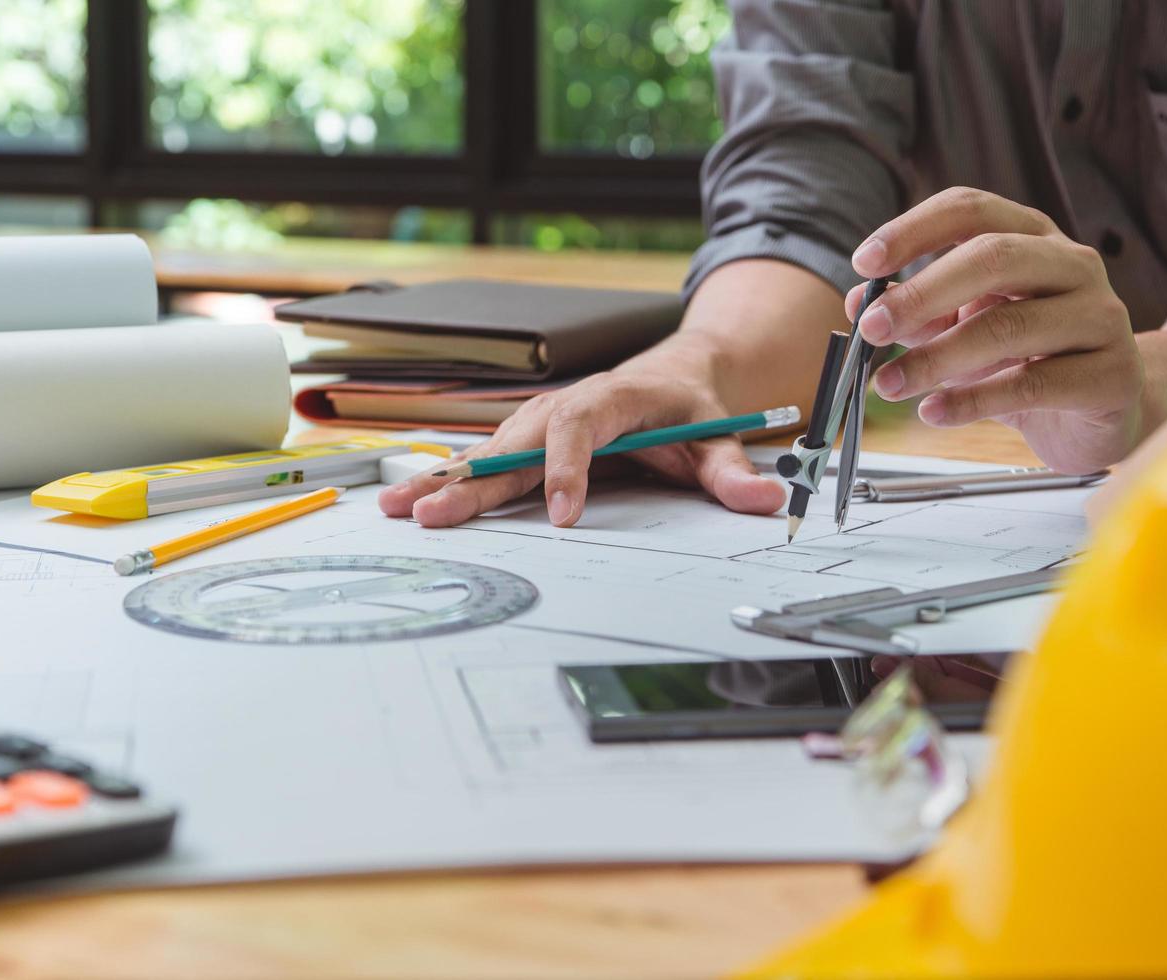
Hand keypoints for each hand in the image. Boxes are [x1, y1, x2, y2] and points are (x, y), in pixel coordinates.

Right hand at [377, 345, 785, 527]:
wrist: (676, 375)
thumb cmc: (691, 407)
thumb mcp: (720, 435)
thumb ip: (734, 471)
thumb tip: (768, 498)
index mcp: (612, 398)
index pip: (579, 427)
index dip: (567, 467)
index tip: (567, 513)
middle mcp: (565, 406)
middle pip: (513, 442)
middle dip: (474, 481)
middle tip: (436, 515)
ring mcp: (540, 422)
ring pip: (487, 452)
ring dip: (443, 480)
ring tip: (398, 509)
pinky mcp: (527, 439)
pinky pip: (485, 460)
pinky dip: (448, 479)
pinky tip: (410, 500)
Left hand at [847, 187, 1144, 472]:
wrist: (1100, 412)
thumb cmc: (1027, 358)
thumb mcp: (963, 327)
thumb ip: (916, 313)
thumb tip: (859, 302)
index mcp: (1032, 237)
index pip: (971, 209)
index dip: (914, 230)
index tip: (864, 262)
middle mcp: (1072, 265)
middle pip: (993, 258)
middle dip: (922, 294)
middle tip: (871, 328)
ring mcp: (1100, 316)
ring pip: (1010, 326)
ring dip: (937, 358)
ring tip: (889, 384)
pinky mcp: (1112, 374)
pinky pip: (1033, 384)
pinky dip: (973, 401)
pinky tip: (933, 412)